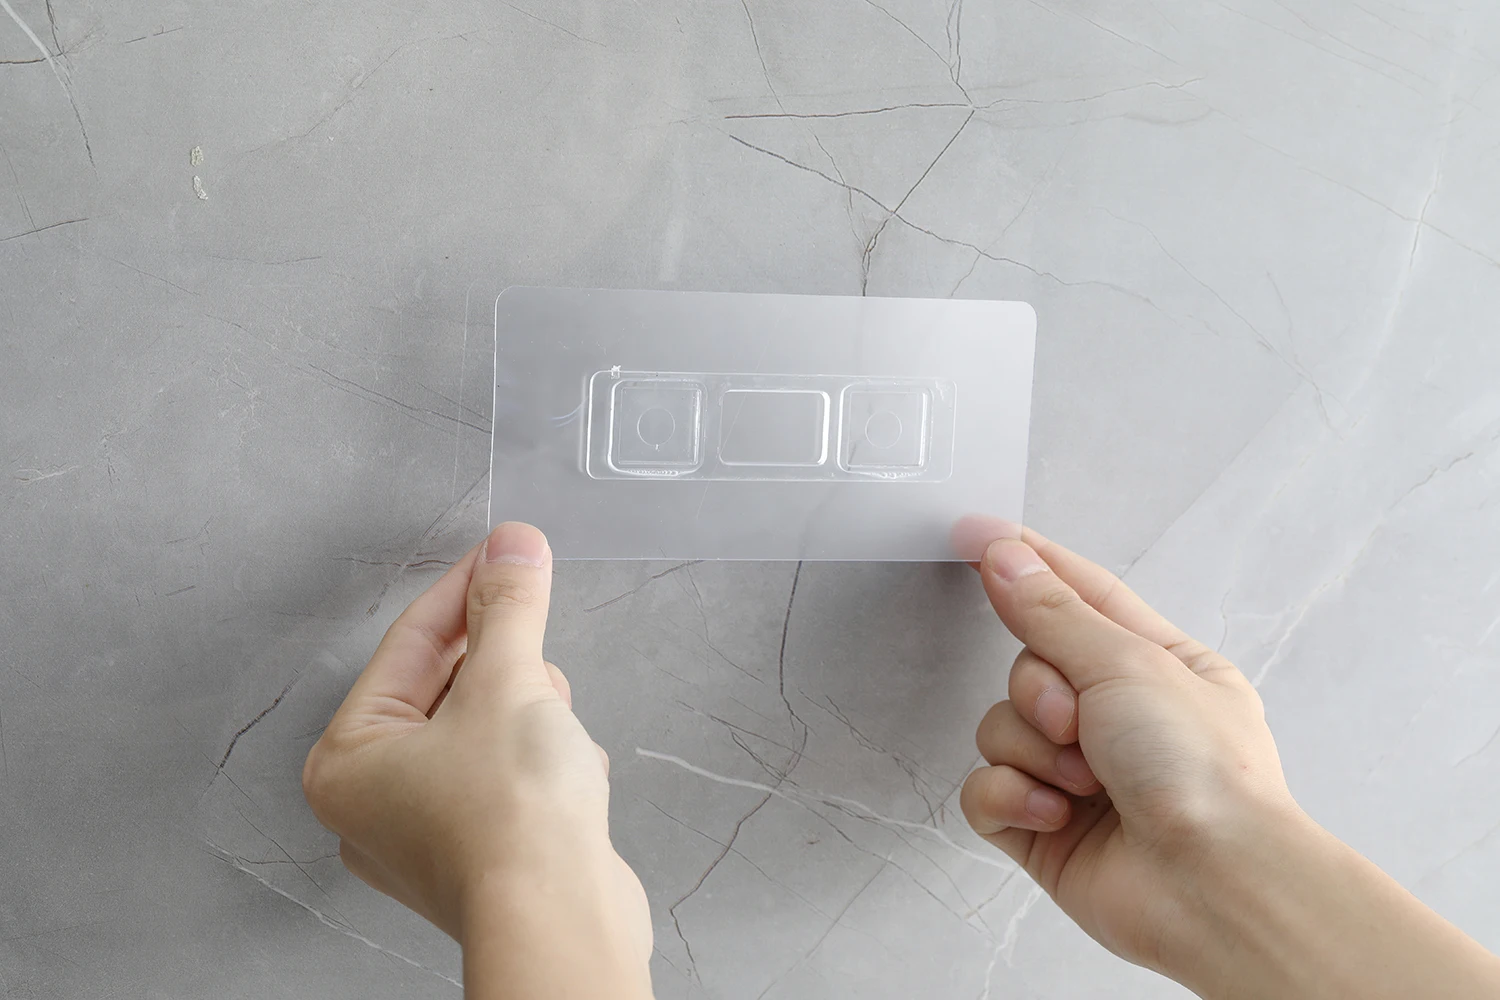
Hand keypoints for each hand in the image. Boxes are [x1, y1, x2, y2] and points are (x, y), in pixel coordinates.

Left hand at [302, 522, 651, 997]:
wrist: (563, 919)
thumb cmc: (510, 822)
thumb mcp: (507, 682)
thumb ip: (508, 606)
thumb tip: (512, 547)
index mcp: (348, 759)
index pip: (409, 642)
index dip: (465, 586)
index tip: (506, 550)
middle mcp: (376, 802)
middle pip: (445, 684)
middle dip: (502, 659)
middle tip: (534, 618)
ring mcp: (428, 832)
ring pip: (484, 726)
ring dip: (526, 709)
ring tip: (550, 728)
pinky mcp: (483, 850)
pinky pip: (509, 770)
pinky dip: (541, 756)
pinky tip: (564, 770)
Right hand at [959, 526, 1298, 972]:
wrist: (1211, 885)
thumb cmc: (1203, 773)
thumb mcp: (1128, 663)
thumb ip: (1052, 611)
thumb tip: (1006, 558)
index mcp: (1155, 667)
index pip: (1079, 596)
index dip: (1028, 564)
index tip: (975, 535)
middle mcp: (1115, 718)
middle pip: (1026, 667)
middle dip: (1040, 692)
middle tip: (1077, 721)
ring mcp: (1076, 777)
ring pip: (1000, 729)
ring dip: (1033, 751)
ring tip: (1083, 782)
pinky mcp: (1042, 829)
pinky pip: (984, 791)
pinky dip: (1013, 799)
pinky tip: (1056, 814)